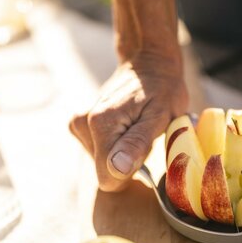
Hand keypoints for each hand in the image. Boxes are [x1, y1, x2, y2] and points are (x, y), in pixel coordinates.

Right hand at [69, 55, 187, 191]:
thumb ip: (137, 143)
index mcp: (101, 124)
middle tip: (144, 134)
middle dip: (127, 160)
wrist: (149, 64)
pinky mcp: (79, 125)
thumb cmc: (162, 89)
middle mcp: (83, 124)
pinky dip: (115, 145)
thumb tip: (117, 168)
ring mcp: (79, 124)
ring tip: (136, 126)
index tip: (145, 150)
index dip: (131, 172)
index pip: (108, 178)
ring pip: (101, 163)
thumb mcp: (161, 115)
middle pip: (105, 170)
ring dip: (123, 152)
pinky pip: (98, 152)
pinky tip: (126, 126)